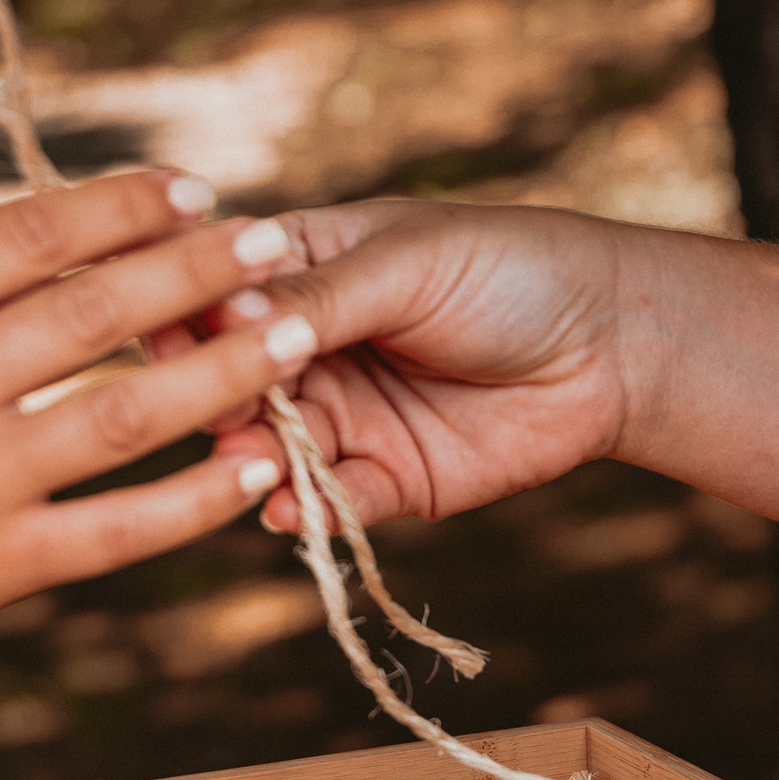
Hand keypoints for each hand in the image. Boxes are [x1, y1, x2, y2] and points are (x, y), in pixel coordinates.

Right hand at [0, 168, 316, 687]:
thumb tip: (74, 239)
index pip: (31, 234)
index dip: (126, 206)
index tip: (193, 192)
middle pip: (97, 311)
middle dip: (199, 270)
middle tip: (271, 243)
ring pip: (130, 414)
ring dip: (225, 370)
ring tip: (292, 336)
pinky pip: (122, 528)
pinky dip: (196, 498)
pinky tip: (253, 468)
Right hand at [179, 200, 636, 529]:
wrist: (611, 344)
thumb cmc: (509, 271)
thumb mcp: (405, 267)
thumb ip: (316, 298)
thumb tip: (221, 316)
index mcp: (302, 273)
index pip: (217, 297)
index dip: (188, 317)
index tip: (167, 334)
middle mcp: (310, 349)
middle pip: (232, 383)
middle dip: (218, 401)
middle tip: (219, 415)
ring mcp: (346, 418)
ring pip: (273, 450)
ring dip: (256, 464)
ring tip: (252, 470)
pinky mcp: (387, 480)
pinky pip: (331, 502)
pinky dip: (309, 511)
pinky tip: (294, 512)